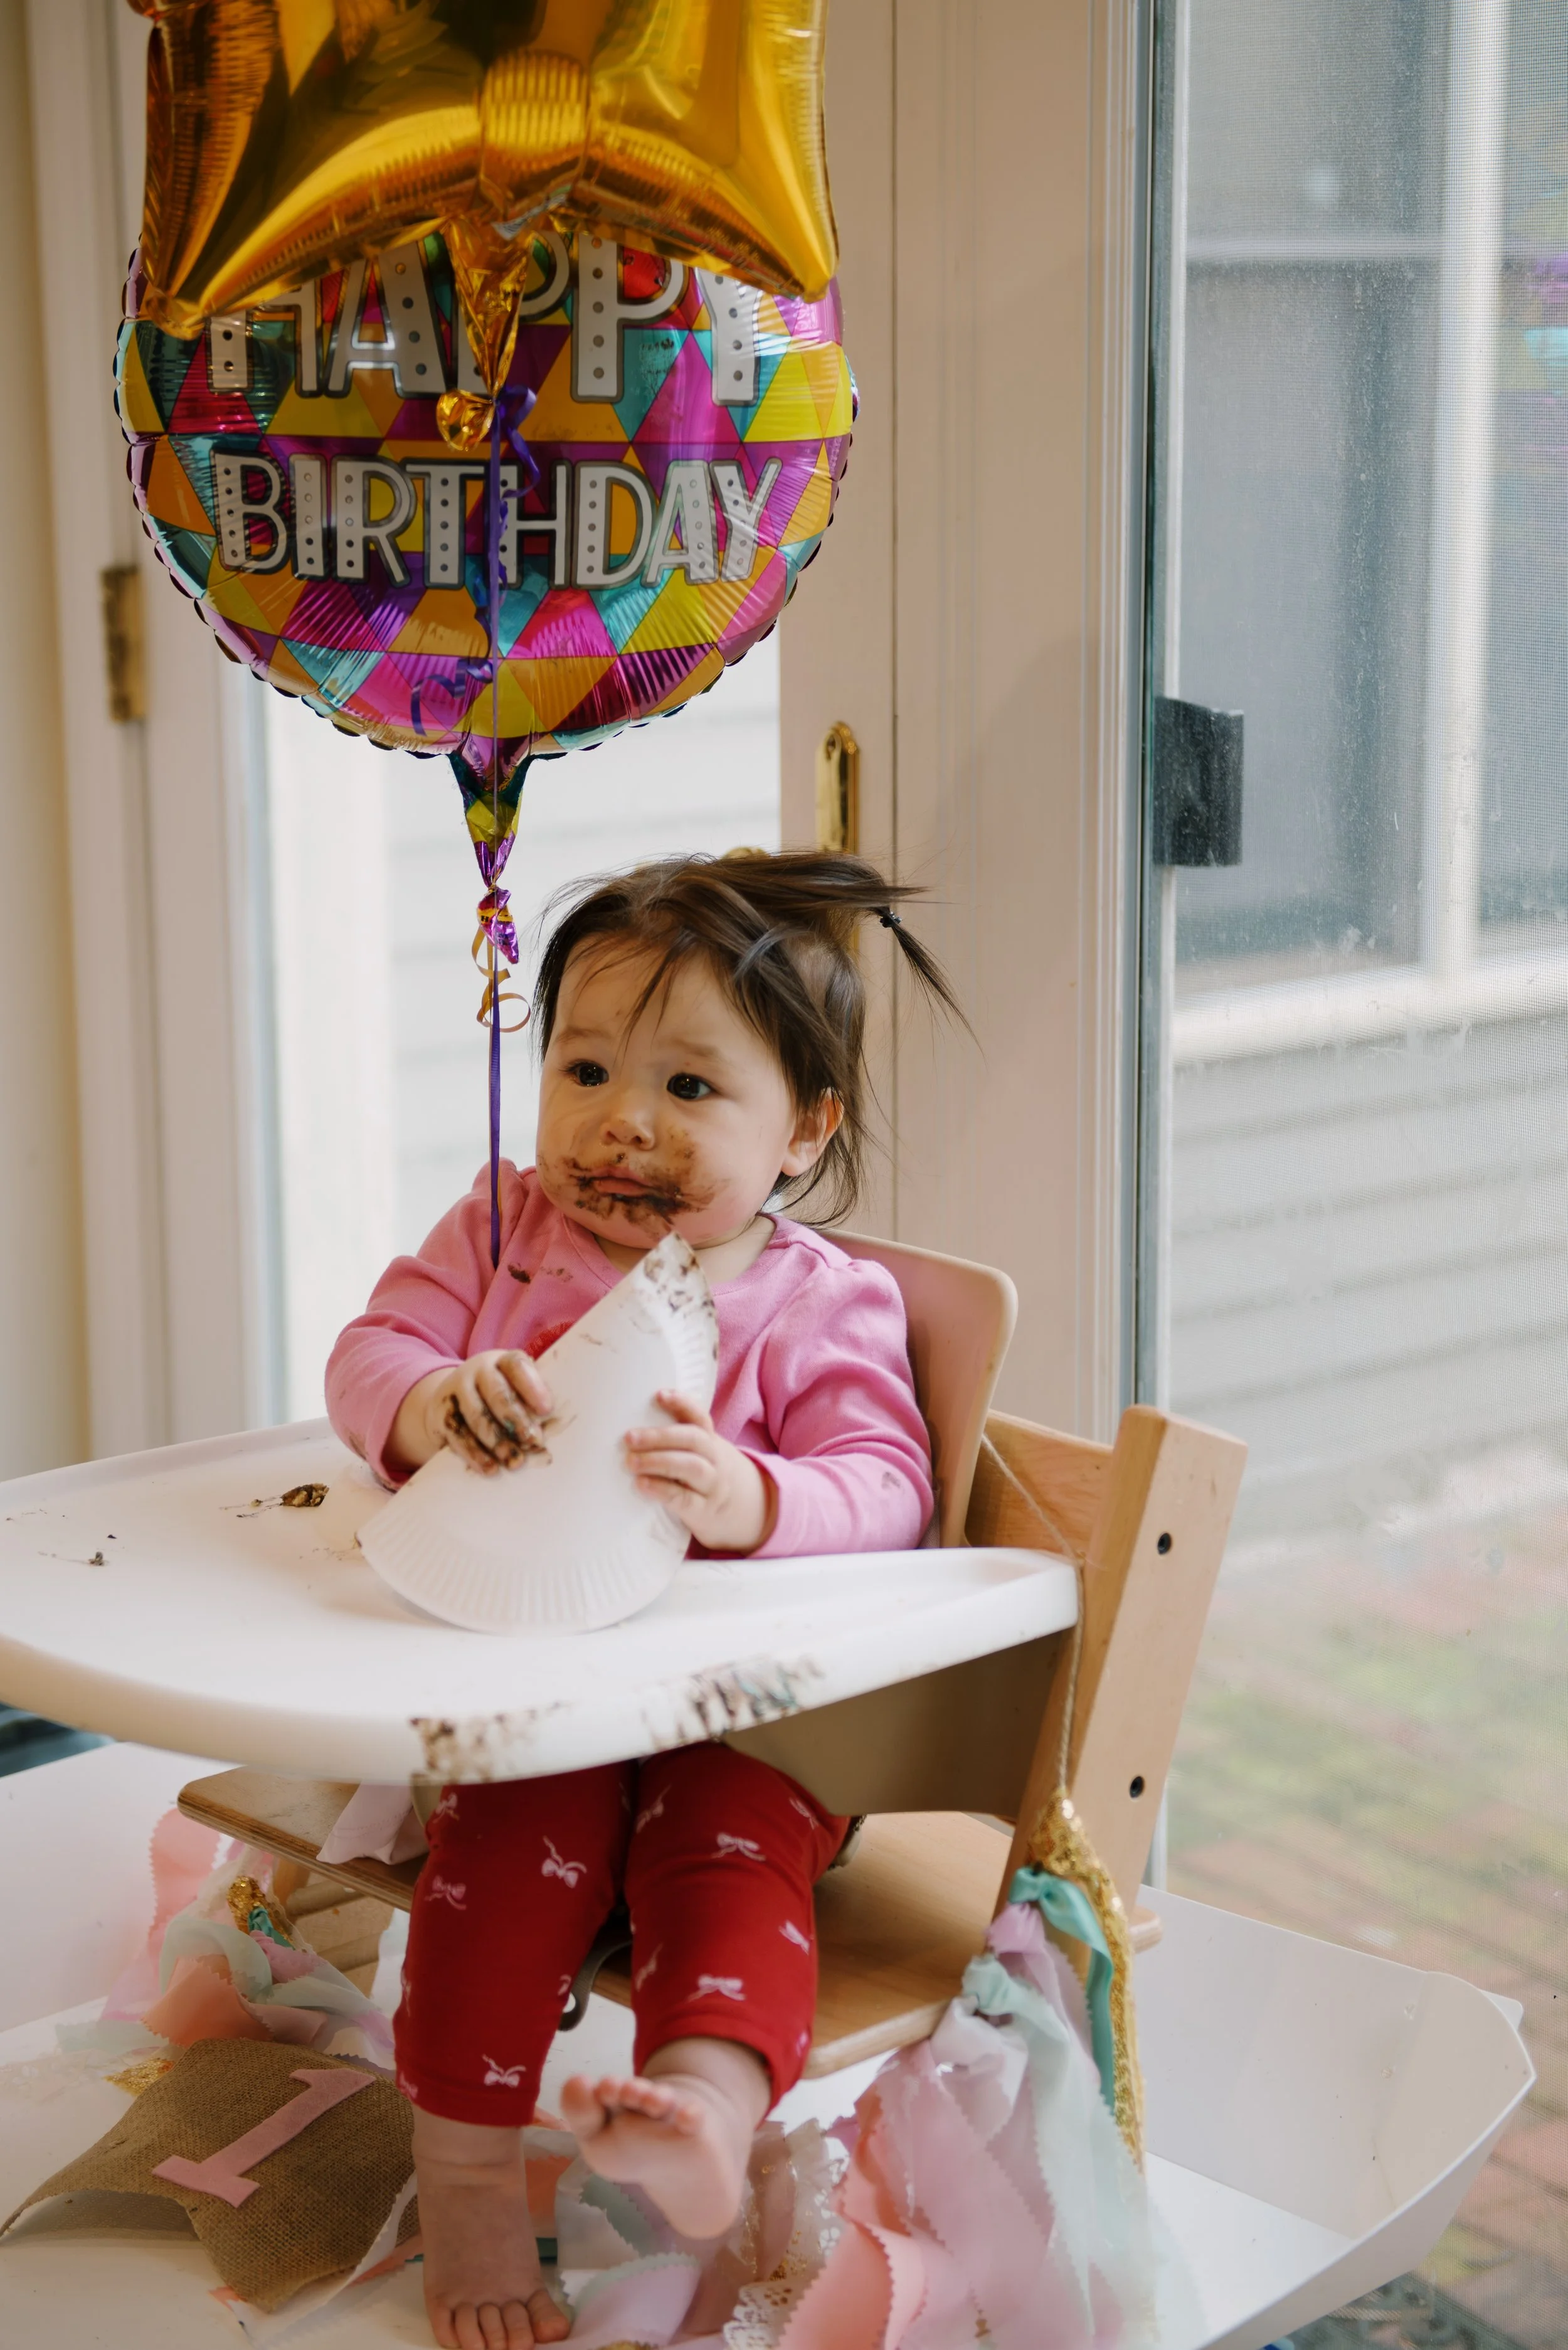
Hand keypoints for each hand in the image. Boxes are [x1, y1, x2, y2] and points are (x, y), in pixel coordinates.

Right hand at [390, 1350, 553, 1477]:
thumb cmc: (498, 1394)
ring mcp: (455, 1390)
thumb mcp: (514, 1388)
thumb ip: (531, 1402)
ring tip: (515, 1461)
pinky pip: (458, 1435)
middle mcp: (477, 1370)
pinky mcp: (441, 1414)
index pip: (517, 1367)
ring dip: (498, 1441)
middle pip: (497, 1393)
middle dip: (517, 1420)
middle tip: (534, 1441)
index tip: (546, 1410)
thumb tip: (551, 1428)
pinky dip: (475, 1454)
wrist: (451, 1397)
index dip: (532, 1387)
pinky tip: (490, 1468)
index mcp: (502, 1360)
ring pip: (477, 1416)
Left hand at [624, 1392, 776, 1553]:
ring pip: (691, 1467)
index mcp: (711, 1442)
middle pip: (693, 1440)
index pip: (701, 1418)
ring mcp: (713, 1485)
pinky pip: (685, 1498)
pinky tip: (642, 1485)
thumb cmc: (706, 1477)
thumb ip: (678, 1442)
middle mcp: (716, 1459)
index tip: (659, 1395)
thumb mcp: (702, 1456)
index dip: (682, 1404)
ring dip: (658, 1462)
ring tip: (630, 1462)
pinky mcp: (705, 1511)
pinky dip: (661, 1489)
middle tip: (629, 1438)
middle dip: (660, 1436)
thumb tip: (633, 1429)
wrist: (744, 1511)